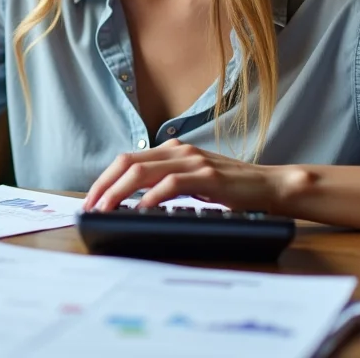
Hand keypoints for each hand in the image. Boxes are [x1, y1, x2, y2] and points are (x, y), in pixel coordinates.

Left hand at [82, 139, 283, 212]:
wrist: (270, 186)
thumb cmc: (231, 189)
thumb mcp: (194, 180)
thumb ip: (167, 181)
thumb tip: (133, 200)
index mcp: (172, 149)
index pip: (127, 159)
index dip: (104, 179)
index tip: (90, 199)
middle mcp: (179, 150)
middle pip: (127, 162)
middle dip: (103, 185)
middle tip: (90, 207)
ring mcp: (193, 161)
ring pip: (143, 171)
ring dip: (119, 192)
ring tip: (105, 210)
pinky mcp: (207, 176)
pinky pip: (171, 184)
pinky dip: (151, 197)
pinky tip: (140, 210)